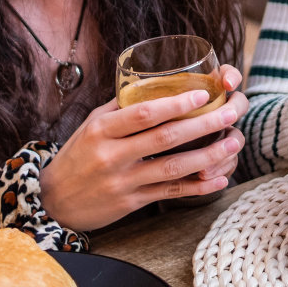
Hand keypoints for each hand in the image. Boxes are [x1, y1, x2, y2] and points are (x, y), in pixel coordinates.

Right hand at [39, 65, 248, 230]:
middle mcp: (112, 155)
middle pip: (165, 138)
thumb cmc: (77, 155)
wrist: (53, 200)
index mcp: (102, 129)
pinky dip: (197, 187)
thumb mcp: (91, 125)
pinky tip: (218, 179)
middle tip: (230, 113)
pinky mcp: (131, 203)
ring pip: (173, 167)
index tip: (203, 93)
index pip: (143, 113)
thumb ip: (120, 107)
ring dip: (208, 156)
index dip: (175, 103)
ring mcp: (123, 181)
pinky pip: (170, 193)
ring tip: (233, 143)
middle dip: (203, 124)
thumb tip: (152, 83)